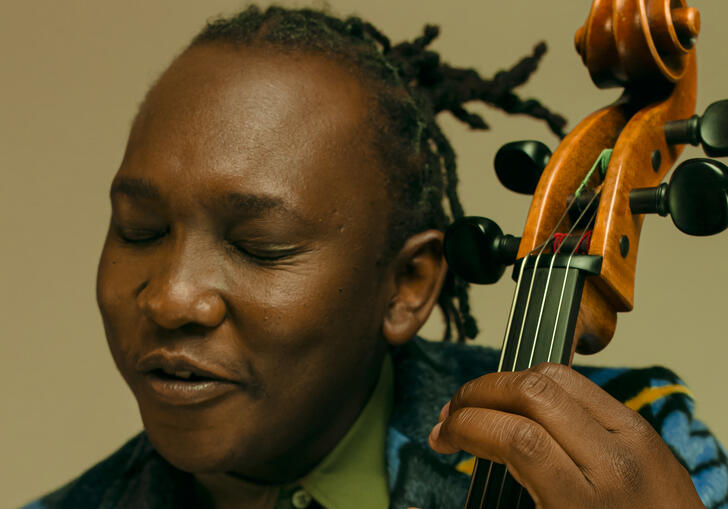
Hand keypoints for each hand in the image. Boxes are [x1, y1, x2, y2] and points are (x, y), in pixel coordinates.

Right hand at [427, 363, 703, 507]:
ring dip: (507, 382)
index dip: (468, 426)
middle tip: (453, 415)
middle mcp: (615, 462)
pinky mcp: (642, 427)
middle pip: (534, 393)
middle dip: (479, 392)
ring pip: (557, 376)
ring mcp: (633, 437)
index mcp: (586, 504)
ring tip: (483, 405)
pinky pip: (582, 386)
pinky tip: (523, 407)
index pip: (518, 437)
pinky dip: (541, 386)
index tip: (443, 436)